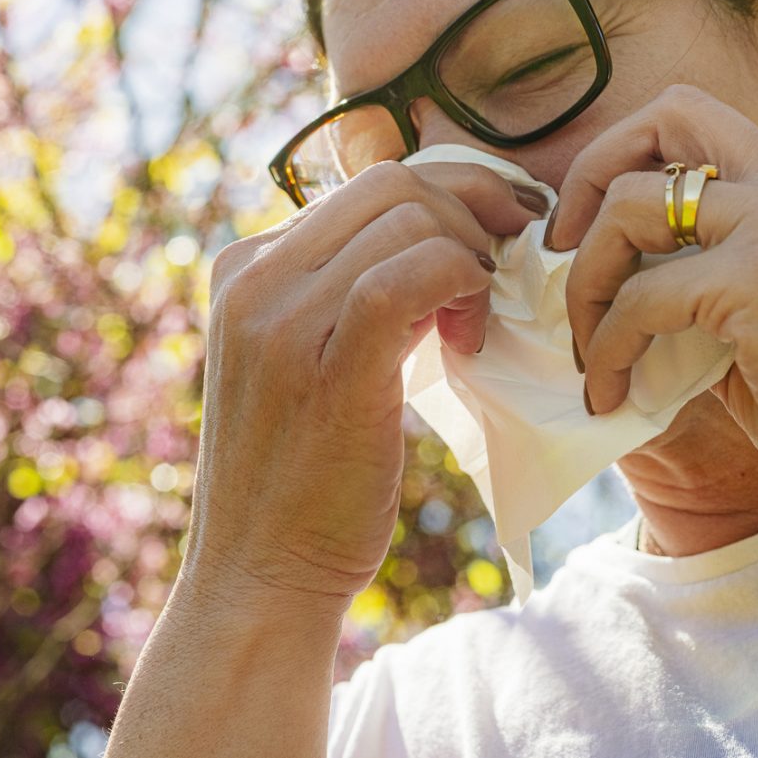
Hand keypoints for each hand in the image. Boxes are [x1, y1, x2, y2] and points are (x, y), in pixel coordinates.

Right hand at [184, 160, 545, 612]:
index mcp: (245, 266)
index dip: (451, 196)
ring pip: (408, 218)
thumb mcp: (307, 358)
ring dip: (472, 255)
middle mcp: (252, 277)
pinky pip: (412, 272)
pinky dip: (462, 282)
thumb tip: (440, 237)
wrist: (259, 574)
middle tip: (512, 262)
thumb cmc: (302, 475)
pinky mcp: (324, 364)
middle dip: (474, 208)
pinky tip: (471, 335)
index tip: (498, 233)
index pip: (366, 184)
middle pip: (392, 184)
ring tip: (479, 320)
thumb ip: (349, 293)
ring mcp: (279, 318)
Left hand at [548, 83, 757, 532]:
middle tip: (561, 261)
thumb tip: (624, 297)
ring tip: (587, 349)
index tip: (589, 232)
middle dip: (587, 181)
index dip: (622, 155)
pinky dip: (608, 348)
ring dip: (585, 282)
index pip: (692, 114)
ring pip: (629, 208)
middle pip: (659, 118)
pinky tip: (613, 395)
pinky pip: (640, 298)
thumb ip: (714, 287)